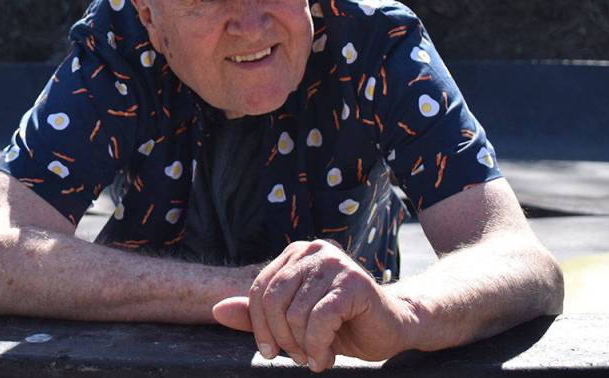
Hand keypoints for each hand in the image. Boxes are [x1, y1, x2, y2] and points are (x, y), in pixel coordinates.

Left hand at [212, 239, 419, 371]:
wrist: (394, 326)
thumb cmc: (342, 324)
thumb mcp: (293, 321)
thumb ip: (256, 315)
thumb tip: (215, 309)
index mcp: (295, 254)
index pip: (259, 289)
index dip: (259, 326)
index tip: (269, 352)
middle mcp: (313, 251)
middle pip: (273, 300)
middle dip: (280, 338)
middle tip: (297, 357)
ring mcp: (334, 263)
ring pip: (296, 313)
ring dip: (302, 346)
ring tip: (317, 356)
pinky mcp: (353, 282)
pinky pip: (319, 319)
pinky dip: (318, 346)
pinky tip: (326, 357)